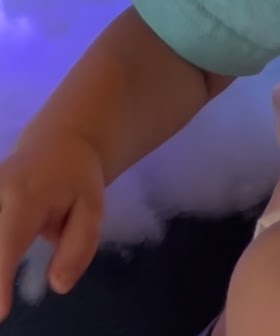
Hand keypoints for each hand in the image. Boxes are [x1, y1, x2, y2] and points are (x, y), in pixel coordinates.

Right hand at [0, 128, 105, 319]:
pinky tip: (5, 260)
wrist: (56, 142)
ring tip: (16, 271)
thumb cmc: (76, 180)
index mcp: (26, 196)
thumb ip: (79, 247)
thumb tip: (57, 285)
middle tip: (11, 293)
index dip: (0, 280)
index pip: (8, 244)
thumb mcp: (93, 208)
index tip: (1, 313)